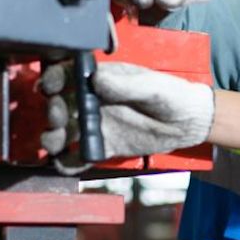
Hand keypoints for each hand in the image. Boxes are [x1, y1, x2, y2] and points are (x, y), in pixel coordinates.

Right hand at [40, 61, 215, 173]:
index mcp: (101, 79)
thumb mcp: (151, 86)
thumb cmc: (171, 95)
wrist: (188, 123)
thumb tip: (97, 80)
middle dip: (53, 110)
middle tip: (59, 116)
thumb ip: (125, 85)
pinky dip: (68, 162)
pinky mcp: (105, 147)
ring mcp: (97, 125)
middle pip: (61, 105)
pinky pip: (80, 156)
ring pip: (65, 132)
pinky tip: (65, 163)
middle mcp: (94, 101)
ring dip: (54, 136)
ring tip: (57, 141)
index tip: (50, 87)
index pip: (68, 76)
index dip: (54, 79)